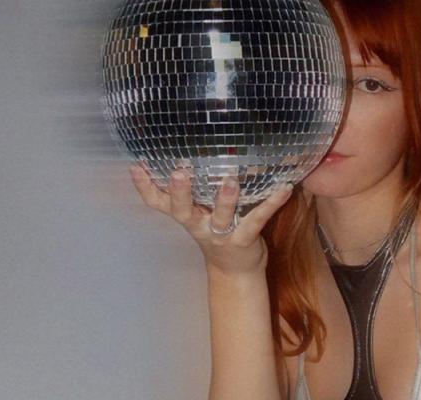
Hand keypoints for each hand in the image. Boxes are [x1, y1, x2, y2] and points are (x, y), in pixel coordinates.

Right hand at [129, 163, 293, 274]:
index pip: (158, 203)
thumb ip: (194, 189)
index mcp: (187, 216)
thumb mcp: (199, 212)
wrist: (236, 271)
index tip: (136, 165)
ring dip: (225, 199)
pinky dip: (272, 203)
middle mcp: (199, 225)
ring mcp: (221, 234)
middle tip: (178, 172)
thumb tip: (196, 148)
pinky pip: (258, 219)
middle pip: (183, 211)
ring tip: (231, 180)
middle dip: (180, 192)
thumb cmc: (218, 231)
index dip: (145, 187)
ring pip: (221, 217)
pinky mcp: (245, 240)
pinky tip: (284, 188)